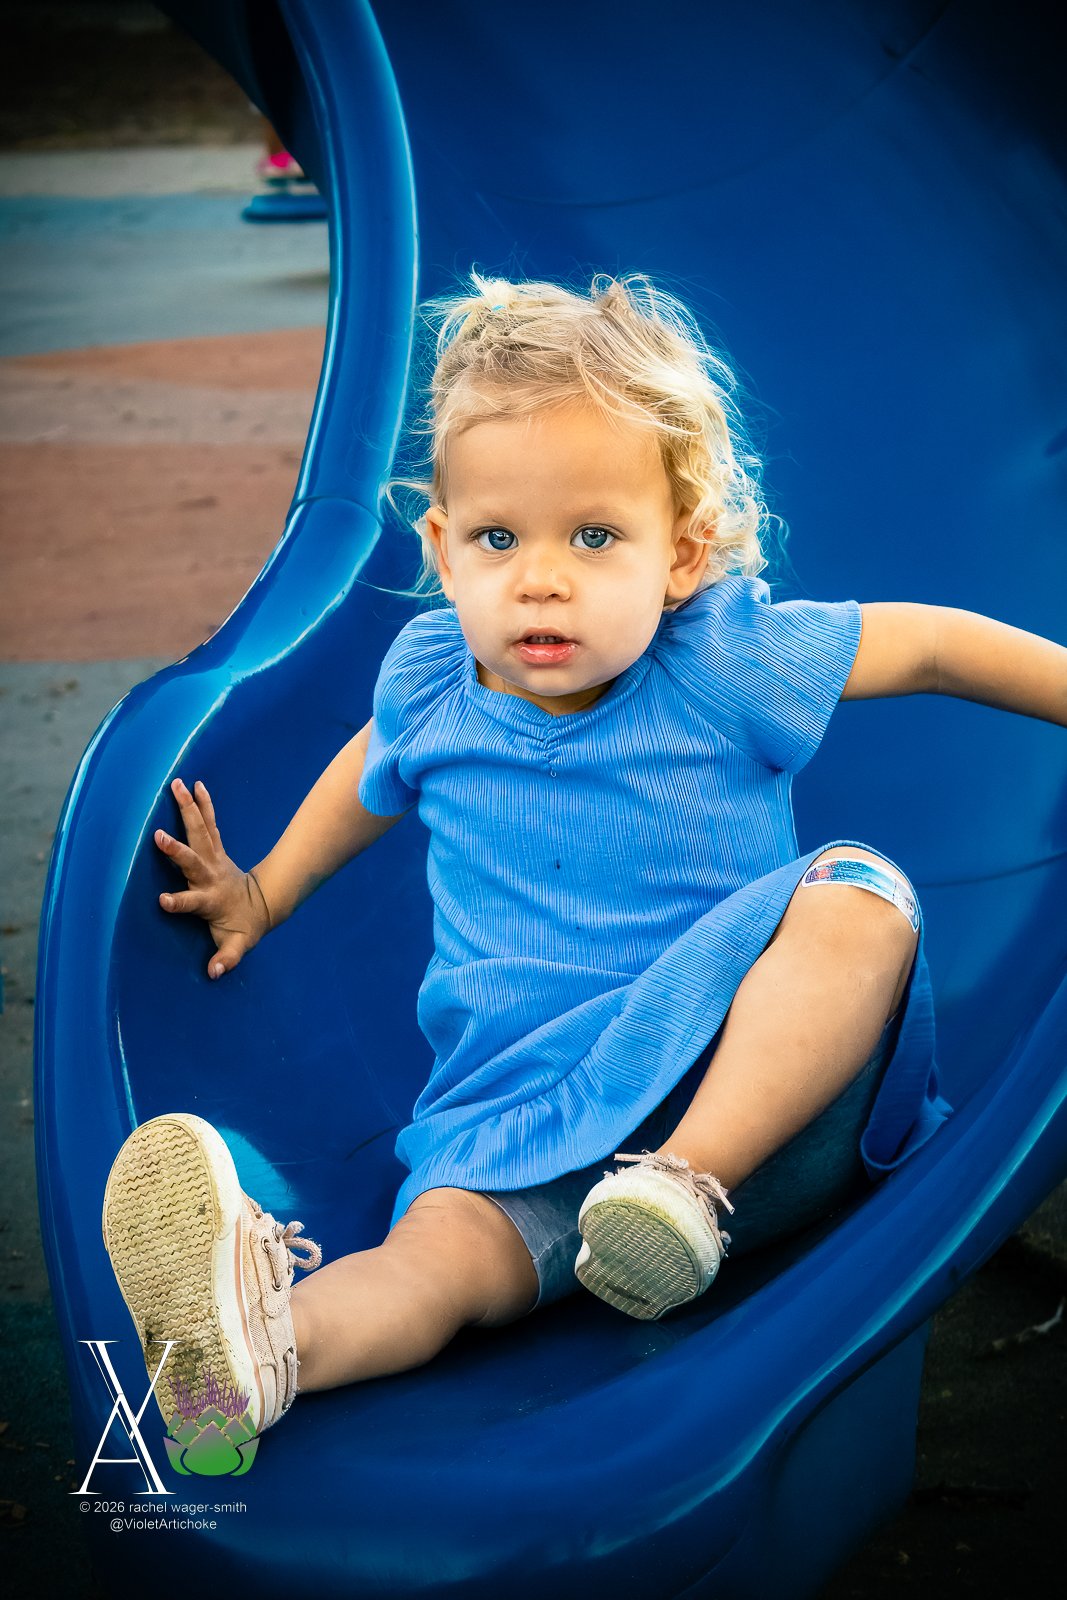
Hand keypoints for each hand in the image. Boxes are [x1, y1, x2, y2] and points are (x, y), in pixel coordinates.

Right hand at [155, 778, 270, 980]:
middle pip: (192, 861)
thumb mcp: (237, 946)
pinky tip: (196, 784)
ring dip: (188, 810)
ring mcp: (214, 860)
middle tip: (159, 835)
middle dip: (176, 851)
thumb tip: (214, 973)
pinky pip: (209, 823)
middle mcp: (210, 876)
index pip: (192, 902)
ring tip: (177, 785)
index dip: (179, 902)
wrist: (264, 905)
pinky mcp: (216, 849)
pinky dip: (203, 804)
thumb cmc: (244, 927)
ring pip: (200, 832)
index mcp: (211, 901)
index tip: (163, 900)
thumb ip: (226, 959)